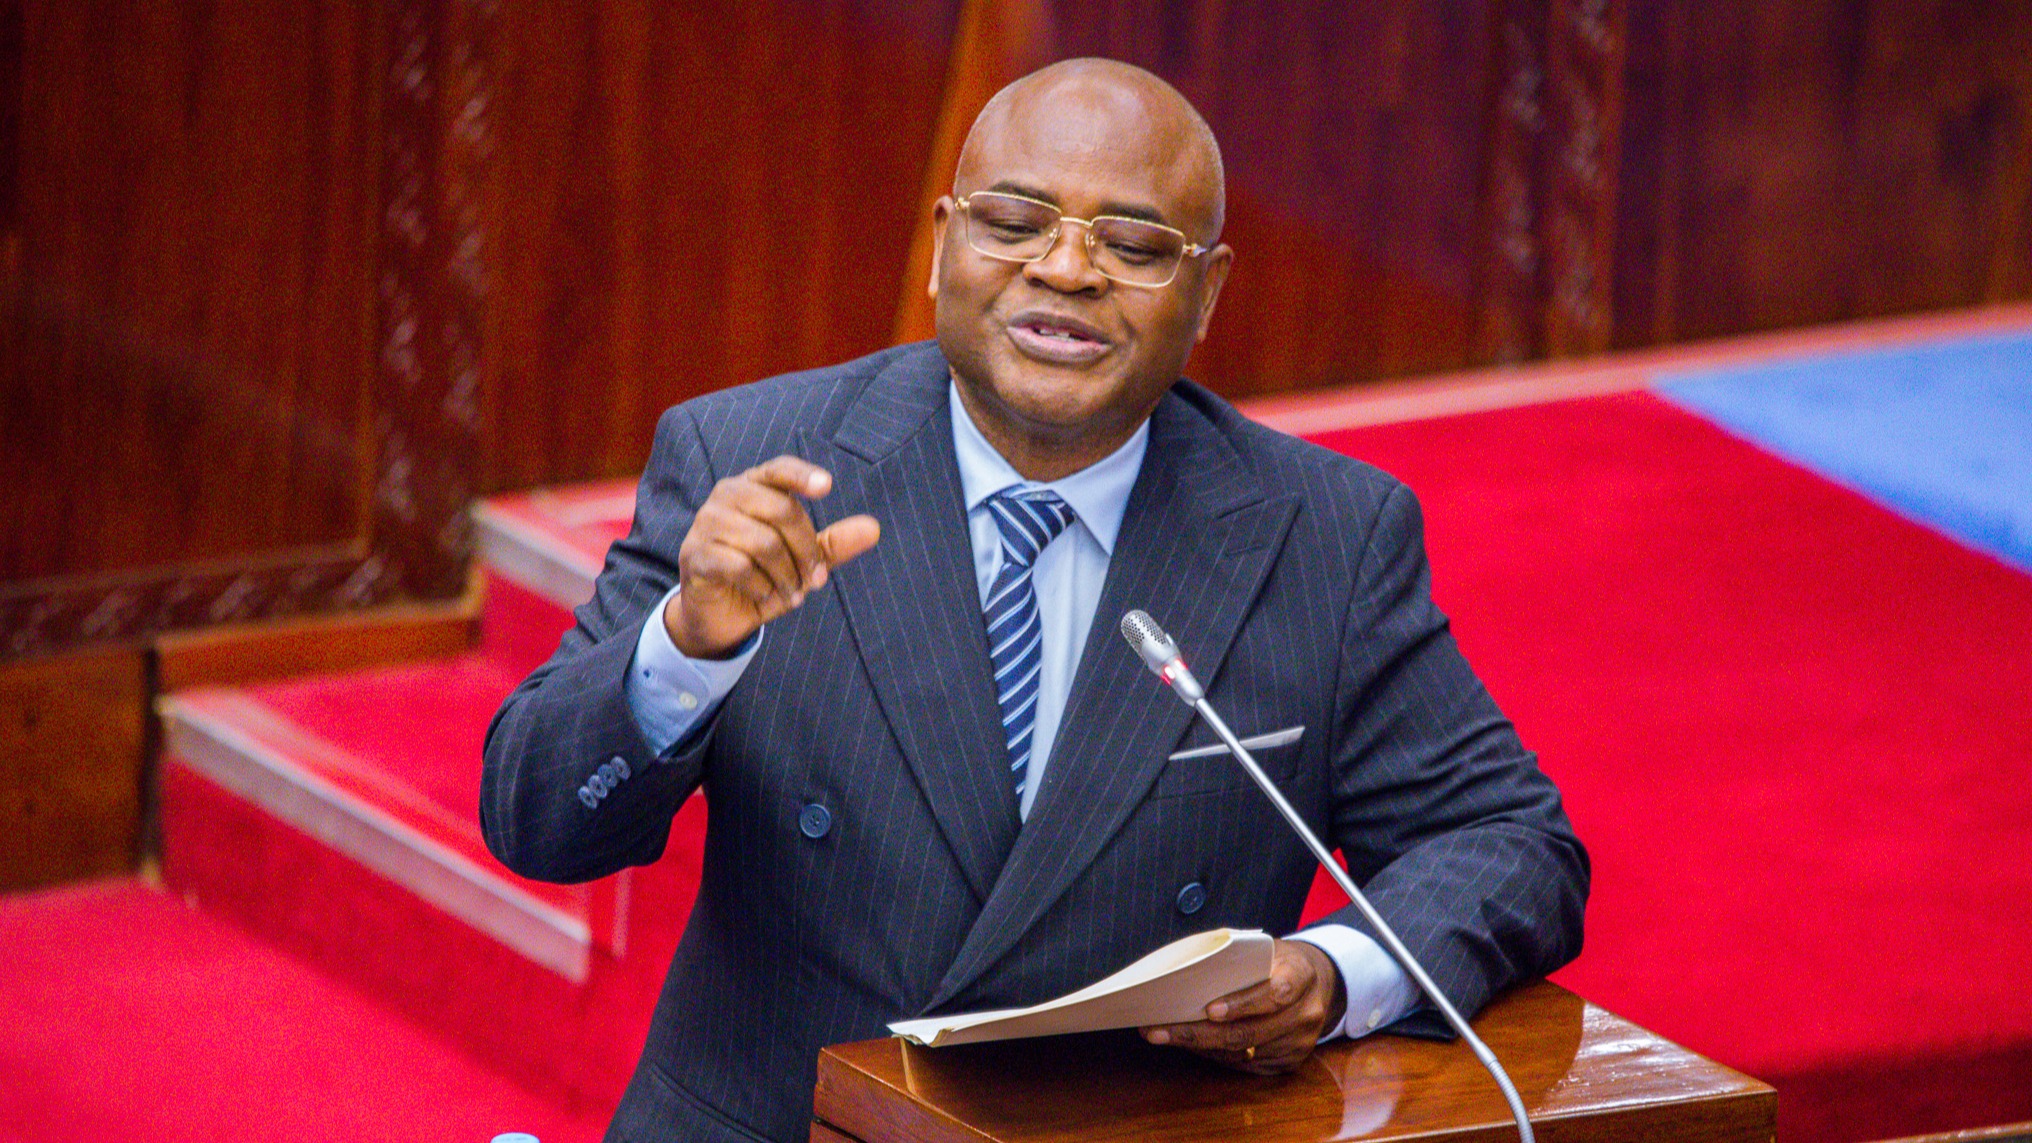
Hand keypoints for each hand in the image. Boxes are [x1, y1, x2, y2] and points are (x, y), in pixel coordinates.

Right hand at [665, 455, 880, 657]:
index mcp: (754, 486)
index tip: (827, 486)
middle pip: (782, 511)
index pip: (779, 469)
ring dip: (786, 575)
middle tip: (815, 580)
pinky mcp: (696, 555)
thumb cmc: (763, 576)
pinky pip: (740, 566)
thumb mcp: (802, 561)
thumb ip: (833, 544)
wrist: (719, 614)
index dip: (802, 476)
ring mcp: (707, 523)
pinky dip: (761, 586)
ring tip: (791, 592)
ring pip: (763, 543)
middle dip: (807, 551)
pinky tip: (764, 595)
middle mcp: (728, 496)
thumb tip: (873, 529)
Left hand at [1140, 938, 1345, 1074]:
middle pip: (1252, 1032)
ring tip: (1165, 1036)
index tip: (1210, 1009)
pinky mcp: (1290, 1062)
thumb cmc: (1276, 962)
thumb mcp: (1263, 949)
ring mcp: (1300, 1041)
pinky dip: (1216, 1055)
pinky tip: (1193, 1044)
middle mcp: (1306, 1013)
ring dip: (1201, 1047)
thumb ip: (1235, 957)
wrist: (1314, 983)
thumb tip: (1187, 969)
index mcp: (1301, 975)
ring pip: (1244, 1053)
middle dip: (1201, 1034)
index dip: (1243, 1004)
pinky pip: (1247, 1065)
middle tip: (1162, 1030)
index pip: (1276, 992)